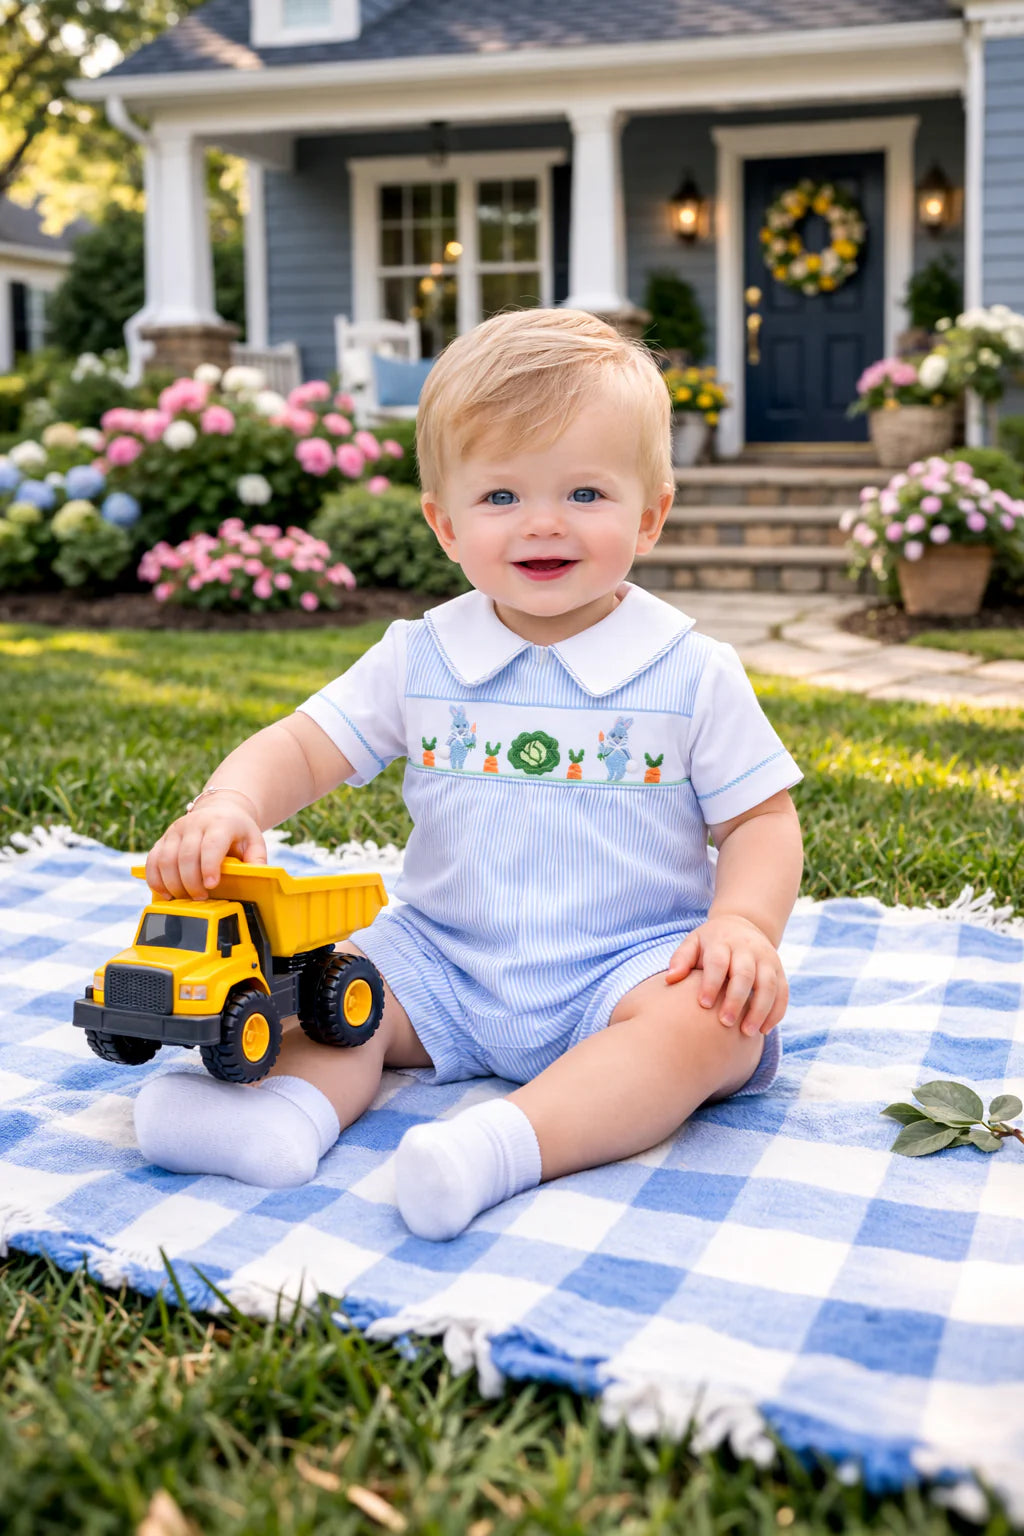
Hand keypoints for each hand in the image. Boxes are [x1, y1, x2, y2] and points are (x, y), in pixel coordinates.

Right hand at [145, 790, 266, 899]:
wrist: (220, 810)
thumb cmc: (238, 831)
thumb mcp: (254, 841)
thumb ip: (257, 860)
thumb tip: (256, 878)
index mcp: (220, 823)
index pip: (211, 845)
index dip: (209, 867)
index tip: (211, 885)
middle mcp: (194, 824)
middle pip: (186, 856)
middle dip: (191, 882)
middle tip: (201, 898)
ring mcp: (176, 830)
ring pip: (165, 859)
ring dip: (173, 884)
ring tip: (184, 899)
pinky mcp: (163, 839)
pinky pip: (152, 860)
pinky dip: (155, 879)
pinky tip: (166, 893)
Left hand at [666, 914, 787, 1035]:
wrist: (743, 924)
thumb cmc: (711, 942)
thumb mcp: (694, 942)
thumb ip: (681, 959)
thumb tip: (670, 979)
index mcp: (722, 942)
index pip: (718, 962)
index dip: (712, 983)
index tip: (704, 1005)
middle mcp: (747, 949)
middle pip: (745, 975)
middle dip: (736, 1000)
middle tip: (726, 1023)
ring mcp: (767, 959)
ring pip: (769, 985)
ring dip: (760, 1010)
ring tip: (747, 1032)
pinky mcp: (779, 970)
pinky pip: (783, 992)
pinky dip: (777, 1011)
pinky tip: (764, 1029)